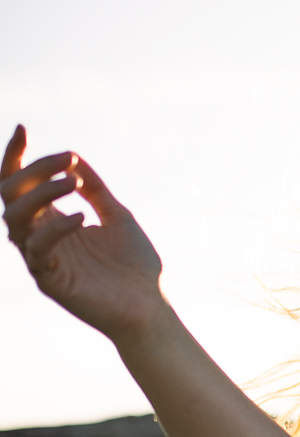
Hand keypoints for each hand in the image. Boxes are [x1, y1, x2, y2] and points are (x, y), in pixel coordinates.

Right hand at [2, 124, 164, 342]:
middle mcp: (39, 237)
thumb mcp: (117, 216)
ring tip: (75, 182)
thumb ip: (95, 189)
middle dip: (35, 170)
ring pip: (14, 218)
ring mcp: (40, 259)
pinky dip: (55, 228)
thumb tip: (74, 156)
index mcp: (51, 220)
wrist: (149, 307)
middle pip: (11, 194)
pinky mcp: (48, 280)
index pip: (19, 183)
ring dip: (41, 193)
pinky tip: (80, 217)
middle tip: (67, 160)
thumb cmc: (134, 266)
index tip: (23, 129)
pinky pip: (37, 249)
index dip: (16, 156)